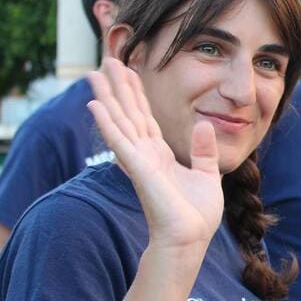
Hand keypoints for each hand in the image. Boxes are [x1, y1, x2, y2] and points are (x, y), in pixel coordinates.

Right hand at [87, 59, 222, 250]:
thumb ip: (203, 151)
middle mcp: (145, 155)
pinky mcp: (139, 170)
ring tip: (93, 73)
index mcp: (160, 155)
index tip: (129, 71)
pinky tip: (95, 105)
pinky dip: (107, 123)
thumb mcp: (207, 175)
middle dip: (118, 87)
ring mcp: (139, 161)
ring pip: (120, 122)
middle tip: (106, 60)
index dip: (137, 94)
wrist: (190, 240)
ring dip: (106, 97)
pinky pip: (120, 141)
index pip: (145, 118)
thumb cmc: (197, 215)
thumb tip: (203, 124)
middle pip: (128, 114)